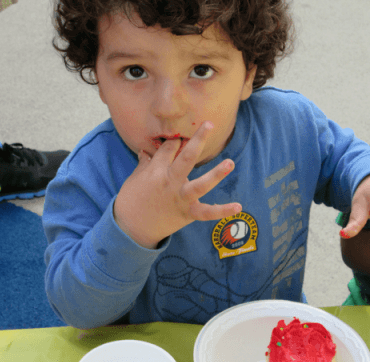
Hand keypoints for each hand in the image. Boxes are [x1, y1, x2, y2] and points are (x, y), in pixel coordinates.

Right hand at [114, 121, 241, 248]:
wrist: (130, 228)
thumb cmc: (130, 200)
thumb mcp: (134, 178)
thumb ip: (145, 164)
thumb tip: (146, 151)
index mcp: (156, 170)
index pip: (170, 148)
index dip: (176, 140)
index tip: (181, 137)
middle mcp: (170, 182)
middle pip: (186, 158)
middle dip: (198, 141)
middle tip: (209, 125)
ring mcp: (180, 198)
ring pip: (200, 185)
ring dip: (216, 174)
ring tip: (230, 163)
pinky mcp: (187, 214)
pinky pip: (207, 213)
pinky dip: (223, 211)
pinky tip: (238, 206)